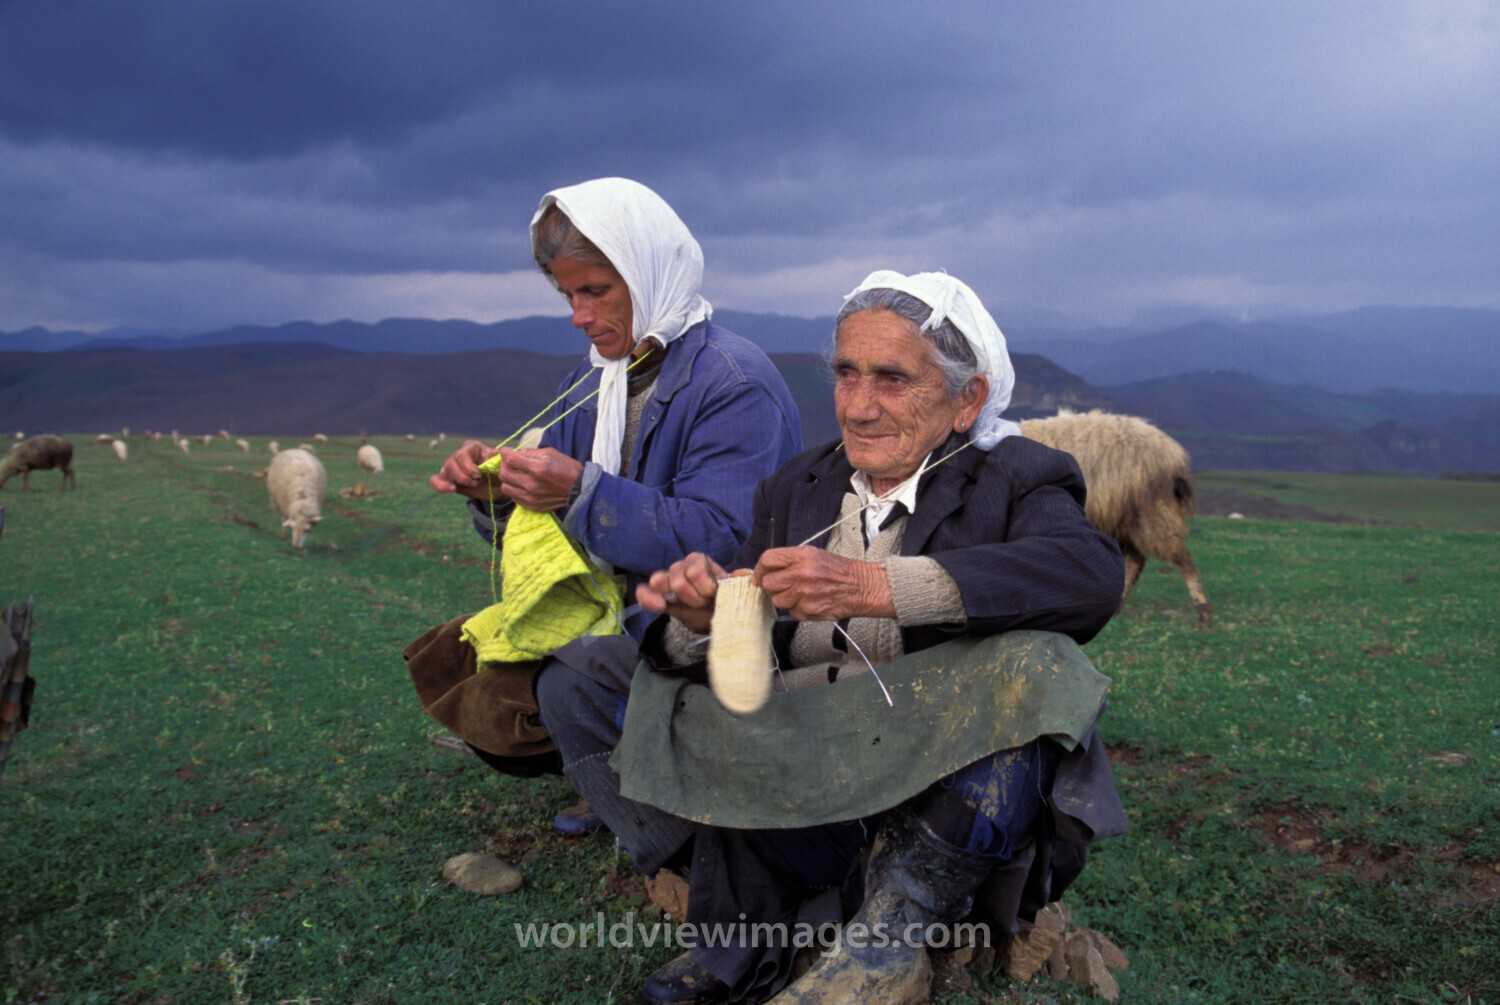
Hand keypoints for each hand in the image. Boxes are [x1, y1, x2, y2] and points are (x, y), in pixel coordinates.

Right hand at [430, 440, 504, 500]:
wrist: (496, 488)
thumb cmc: (498, 473)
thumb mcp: (500, 467)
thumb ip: (497, 459)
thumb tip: (494, 452)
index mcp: (473, 447)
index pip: (462, 453)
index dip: (468, 466)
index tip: (478, 475)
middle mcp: (459, 455)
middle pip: (451, 462)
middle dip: (463, 476)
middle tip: (477, 482)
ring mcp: (452, 466)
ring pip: (445, 470)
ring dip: (458, 480)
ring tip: (471, 485)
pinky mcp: (447, 478)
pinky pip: (435, 480)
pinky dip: (440, 485)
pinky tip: (452, 489)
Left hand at [496, 446, 585, 511]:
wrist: (580, 489)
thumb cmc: (566, 468)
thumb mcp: (550, 453)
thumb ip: (530, 452)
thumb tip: (514, 452)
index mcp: (537, 469)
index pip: (510, 459)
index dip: (504, 453)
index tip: (505, 451)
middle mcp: (532, 485)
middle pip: (504, 474)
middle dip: (504, 465)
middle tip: (510, 463)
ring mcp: (531, 498)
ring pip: (505, 488)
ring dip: (508, 479)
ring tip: (516, 475)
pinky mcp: (532, 506)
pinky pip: (514, 497)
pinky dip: (515, 489)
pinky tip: (523, 485)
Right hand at [636, 552, 728, 634]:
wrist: (712, 617)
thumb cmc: (722, 600)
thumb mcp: (732, 591)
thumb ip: (737, 581)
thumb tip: (744, 574)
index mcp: (699, 561)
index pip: (695, 571)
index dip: (706, 588)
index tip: (715, 595)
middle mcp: (681, 566)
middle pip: (678, 580)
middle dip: (694, 597)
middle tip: (705, 602)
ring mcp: (668, 579)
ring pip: (662, 583)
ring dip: (680, 600)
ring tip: (693, 605)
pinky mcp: (657, 594)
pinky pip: (645, 591)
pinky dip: (648, 597)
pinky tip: (657, 605)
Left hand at [753, 546, 894, 621]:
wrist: (860, 587)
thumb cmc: (835, 570)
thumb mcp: (813, 554)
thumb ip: (789, 560)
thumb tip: (766, 569)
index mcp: (802, 556)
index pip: (768, 559)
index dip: (759, 568)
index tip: (759, 575)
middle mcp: (801, 574)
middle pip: (768, 583)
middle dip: (771, 585)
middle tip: (782, 585)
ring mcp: (804, 595)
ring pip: (777, 600)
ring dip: (784, 598)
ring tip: (800, 593)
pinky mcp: (808, 611)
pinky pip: (790, 611)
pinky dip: (797, 608)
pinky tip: (810, 601)